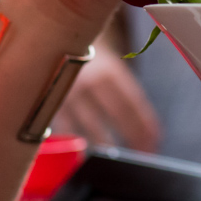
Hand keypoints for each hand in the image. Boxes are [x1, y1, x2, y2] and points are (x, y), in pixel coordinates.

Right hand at [54, 29, 160, 150]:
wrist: (54, 40)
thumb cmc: (91, 64)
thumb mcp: (110, 70)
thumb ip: (123, 93)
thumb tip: (147, 128)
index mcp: (110, 70)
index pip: (133, 101)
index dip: (145, 124)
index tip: (155, 141)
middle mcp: (90, 80)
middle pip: (116, 114)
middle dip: (132, 137)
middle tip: (142, 155)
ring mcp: (67, 93)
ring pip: (89, 127)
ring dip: (105, 145)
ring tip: (116, 159)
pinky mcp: (46, 105)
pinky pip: (64, 130)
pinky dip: (76, 145)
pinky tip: (84, 157)